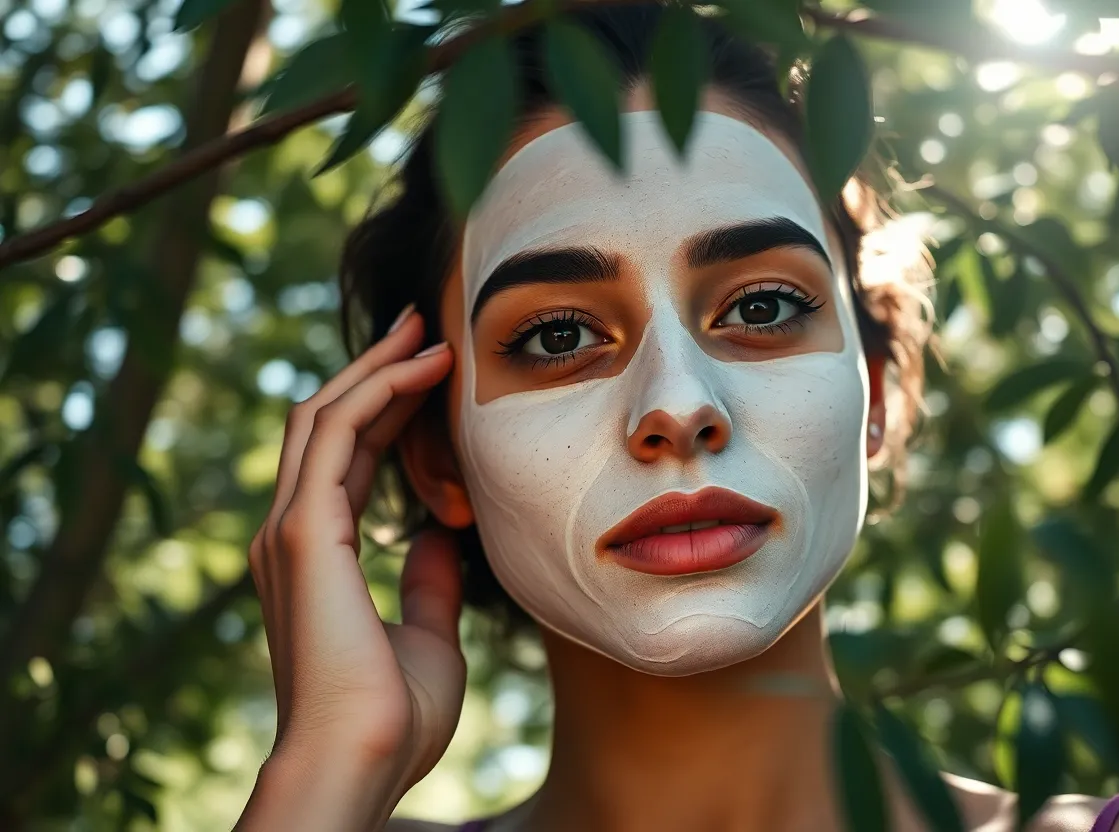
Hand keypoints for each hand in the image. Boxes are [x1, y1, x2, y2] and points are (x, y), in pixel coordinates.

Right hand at [246, 309, 465, 810]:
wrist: (360, 761)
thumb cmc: (393, 717)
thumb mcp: (428, 635)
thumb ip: (426, 582)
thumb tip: (441, 537)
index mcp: (317, 555)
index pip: (348, 456)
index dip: (386, 406)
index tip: (431, 372)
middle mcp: (293, 532)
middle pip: (330, 421)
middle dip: (375, 368)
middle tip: (424, 325)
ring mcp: (291, 529)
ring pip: (327, 415)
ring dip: (376, 365)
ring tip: (428, 328)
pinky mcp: (303, 532)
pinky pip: (339, 436)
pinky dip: (378, 391)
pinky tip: (425, 368)